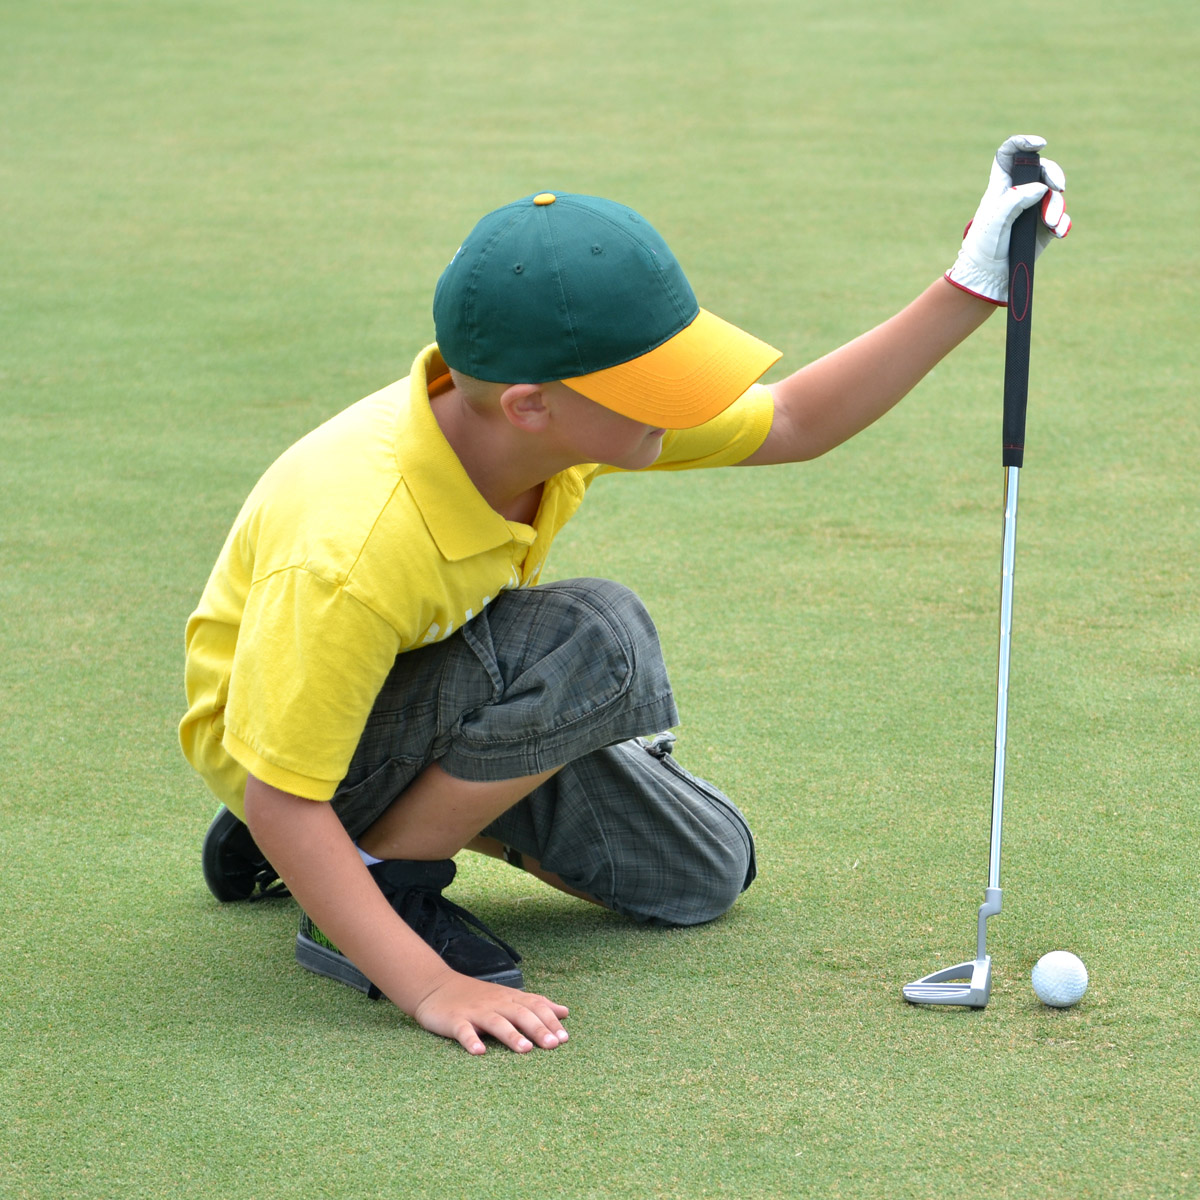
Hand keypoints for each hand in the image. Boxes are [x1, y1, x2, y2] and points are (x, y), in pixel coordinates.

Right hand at [412, 970, 570, 1055]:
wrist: (437, 987)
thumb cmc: (478, 997)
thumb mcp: (508, 997)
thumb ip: (535, 1005)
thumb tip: (565, 1012)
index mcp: (510, 999)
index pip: (534, 1007)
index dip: (550, 1021)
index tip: (565, 1038)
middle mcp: (495, 1003)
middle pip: (520, 1014)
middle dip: (538, 1028)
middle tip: (553, 1045)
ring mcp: (475, 1012)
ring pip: (496, 1022)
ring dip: (511, 1035)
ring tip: (526, 1049)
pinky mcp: (455, 1021)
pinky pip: (463, 1031)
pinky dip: (471, 1040)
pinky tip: (479, 1052)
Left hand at [945, 134, 1070, 304]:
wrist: (990, 276)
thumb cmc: (985, 246)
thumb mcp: (995, 220)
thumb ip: (1015, 200)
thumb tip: (1040, 188)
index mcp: (1000, 186)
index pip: (1009, 155)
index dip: (1023, 143)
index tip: (1039, 145)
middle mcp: (1018, 193)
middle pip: (1042, 170)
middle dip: (1054, 174)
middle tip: (1058, 186)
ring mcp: (1033, 209)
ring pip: (1054, 195)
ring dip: (1056, 206)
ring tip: (1050, 224)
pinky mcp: (1043, 227)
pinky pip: (1060, 218)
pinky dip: (1062, 223)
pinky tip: (1057, 232)